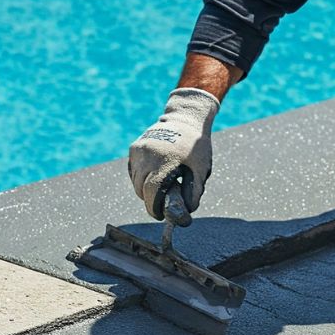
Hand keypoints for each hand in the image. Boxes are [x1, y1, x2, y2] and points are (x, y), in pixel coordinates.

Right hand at [129, 88, 218, 219]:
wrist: (185, 119)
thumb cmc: (196, 147)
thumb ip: (193, 194)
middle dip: (151, 200)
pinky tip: (154, 173)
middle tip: (162, 203)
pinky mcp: (134, 147)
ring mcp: (138, 150)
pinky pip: (133, 171)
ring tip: (161, 185)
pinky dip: (141, 177)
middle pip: (141, 189)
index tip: (160, 215)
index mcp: (165, 161)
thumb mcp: (200, 170)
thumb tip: (184, 214)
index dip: (155, 208)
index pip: (152, 193)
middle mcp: (147, 155)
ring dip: (145, 189)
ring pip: (135, 181)